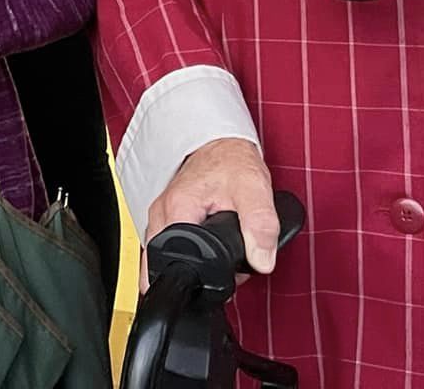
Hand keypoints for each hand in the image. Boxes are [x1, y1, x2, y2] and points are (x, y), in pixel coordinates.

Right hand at [146, 137, 279, 279]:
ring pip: (166, 256)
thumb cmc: (232, 162)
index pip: (176, 259)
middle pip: (166, 263)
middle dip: (197, 275)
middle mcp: (161, 212)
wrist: (222, 144)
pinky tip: (209, 250)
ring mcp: (161, 214)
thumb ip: (260, 225)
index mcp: (178, 208)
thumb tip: (262, 260)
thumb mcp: (254, 190)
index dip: (203, 276)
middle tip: (226, 267)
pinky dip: (189, 253)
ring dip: (192, 265)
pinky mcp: (166, 216)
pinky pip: (170, 244)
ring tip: (222, 257)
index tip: (223, 277)